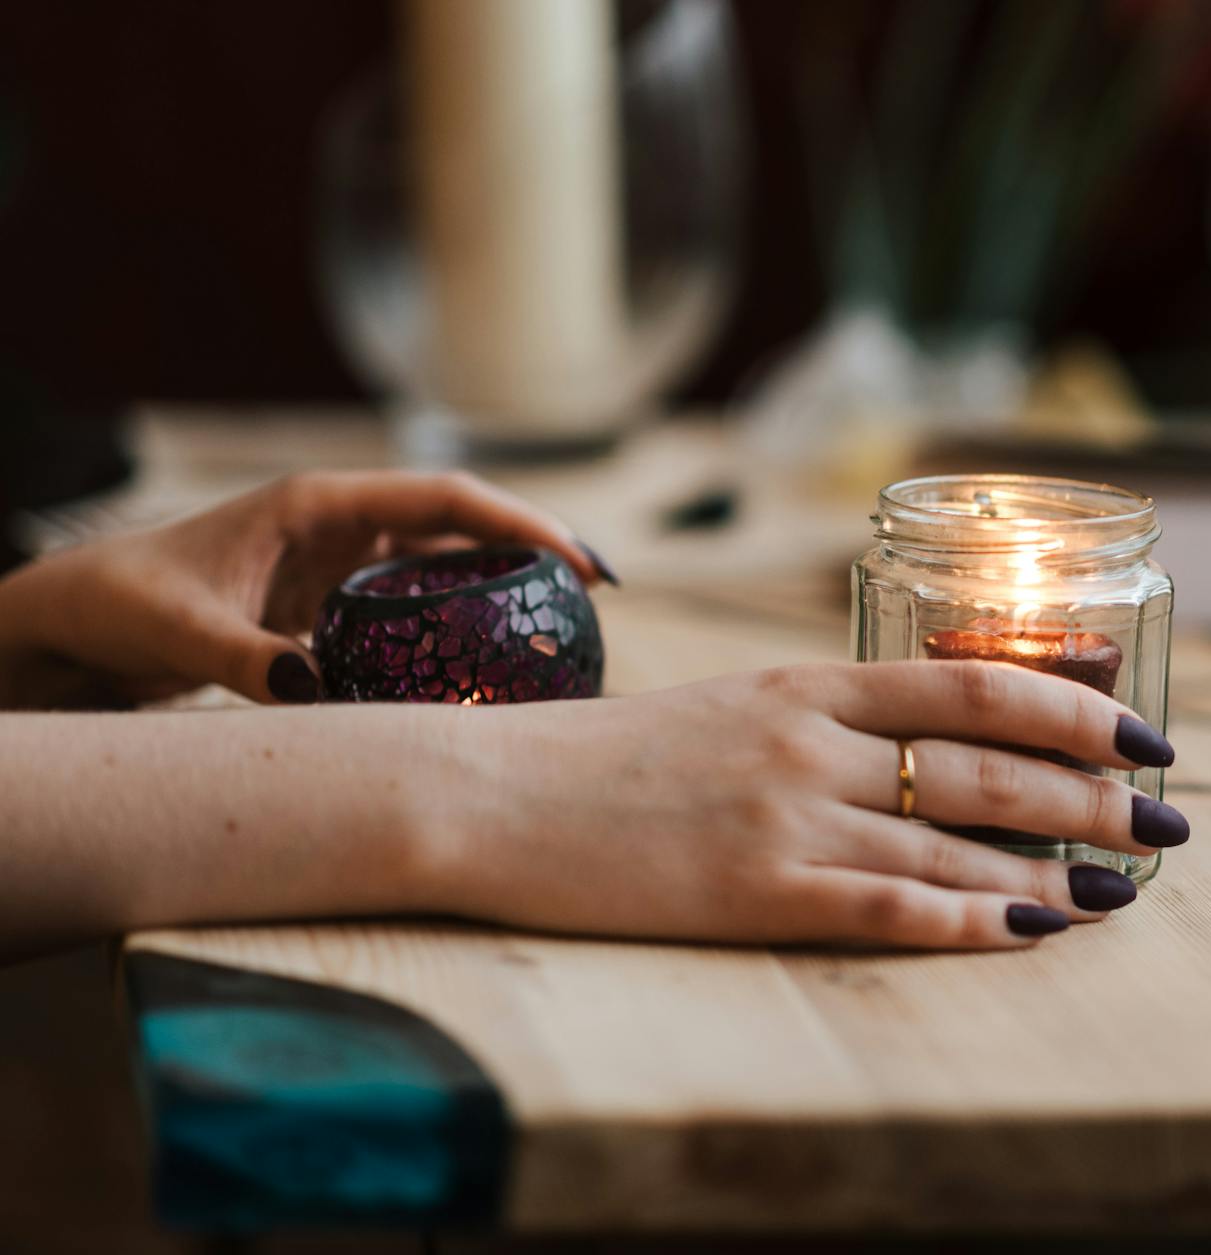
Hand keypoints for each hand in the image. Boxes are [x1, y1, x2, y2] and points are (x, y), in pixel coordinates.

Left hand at [0, 471, 613, 708]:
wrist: (77, 624)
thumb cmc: (119, 606)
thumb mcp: (179, 631)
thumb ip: (248, 660)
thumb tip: (317, 693)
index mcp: (318, 503)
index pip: (443, 499)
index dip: (518, 521)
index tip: (574, 555)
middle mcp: (341, 525)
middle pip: (462, 526)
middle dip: (534, 548)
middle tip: (598, 591)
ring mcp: (341, 563)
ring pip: (445, 566)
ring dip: (503, 586)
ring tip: (565, 624)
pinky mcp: (333, 604)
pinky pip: (416, 608)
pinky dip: (461, 625)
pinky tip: (492, 663)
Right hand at [432, 661, 1185, 948]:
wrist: (490, 794)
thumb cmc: (611, 754)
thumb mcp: (733, 704)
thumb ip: (831, 714)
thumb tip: (936, 733)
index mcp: (811, 682)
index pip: (978, 684)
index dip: (1077, 707)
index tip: (1141, 734)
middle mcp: (814, 742)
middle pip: (991, 764)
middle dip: (1095, 794)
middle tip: (1168, 820)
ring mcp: (786, 818)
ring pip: (957, 839)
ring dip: (1056, 867)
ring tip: (1125, 886)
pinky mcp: (754, 892)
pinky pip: (890, 907)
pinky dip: (972, 919)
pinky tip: (1032, 932)